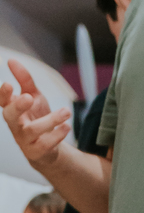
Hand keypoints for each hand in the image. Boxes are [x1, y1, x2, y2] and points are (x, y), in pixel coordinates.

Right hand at [0, 59, 71, 174]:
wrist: (48, 147)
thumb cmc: (37, 118)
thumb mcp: (34, 96)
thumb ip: (25, 80)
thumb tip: (11, 60)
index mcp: (12, 109)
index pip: (2, 100)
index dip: (3, 94)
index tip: (8, 84)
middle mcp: (15, 124)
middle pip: (10, 116)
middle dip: (18, 106)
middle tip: (29, 97)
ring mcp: (24, 139)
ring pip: (33, 130)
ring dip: (51, 120)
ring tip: (66, 112)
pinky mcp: (36, 152)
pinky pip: (45, 144)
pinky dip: (57, 135)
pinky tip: (67, 127)